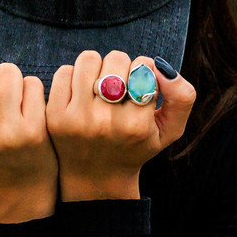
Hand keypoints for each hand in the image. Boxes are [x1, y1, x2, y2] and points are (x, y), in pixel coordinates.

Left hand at [46, 52, 198, 201]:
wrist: (96, 178)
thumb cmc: (137, 146)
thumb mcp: (170, 130)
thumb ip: (182, 96)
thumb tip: (160, 66)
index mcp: (136, 125)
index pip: (143, 66)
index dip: (143, 71)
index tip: (138, 89)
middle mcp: (105, 122)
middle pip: (116, 59)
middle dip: (121, 67)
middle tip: (119, 87)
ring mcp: (77, 119)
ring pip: (89, 60)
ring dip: (97, 67)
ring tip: (100, 86)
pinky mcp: (54, 116)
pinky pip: (64, 72)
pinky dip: (74, 76)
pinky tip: (80, 93)